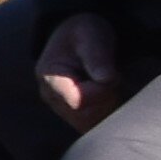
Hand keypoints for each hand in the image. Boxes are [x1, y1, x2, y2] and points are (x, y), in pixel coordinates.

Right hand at [30, 12, 128, 130]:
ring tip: (106, 84)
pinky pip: (92, 126)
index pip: (79, 102)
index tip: (110, 73)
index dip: (102, 91)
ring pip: (90, 124)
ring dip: (107, 106)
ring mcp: (60, 109)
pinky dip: (104, 113)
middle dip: (106, 99)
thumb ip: (97, 55)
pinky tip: (105, 95)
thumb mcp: (91, 35)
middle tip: (110, 76)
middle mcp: (51, 98)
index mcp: (50, 78)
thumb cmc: (85, 33)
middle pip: (85, 117)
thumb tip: (107, 79)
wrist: (80, 37)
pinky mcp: (72, 116)